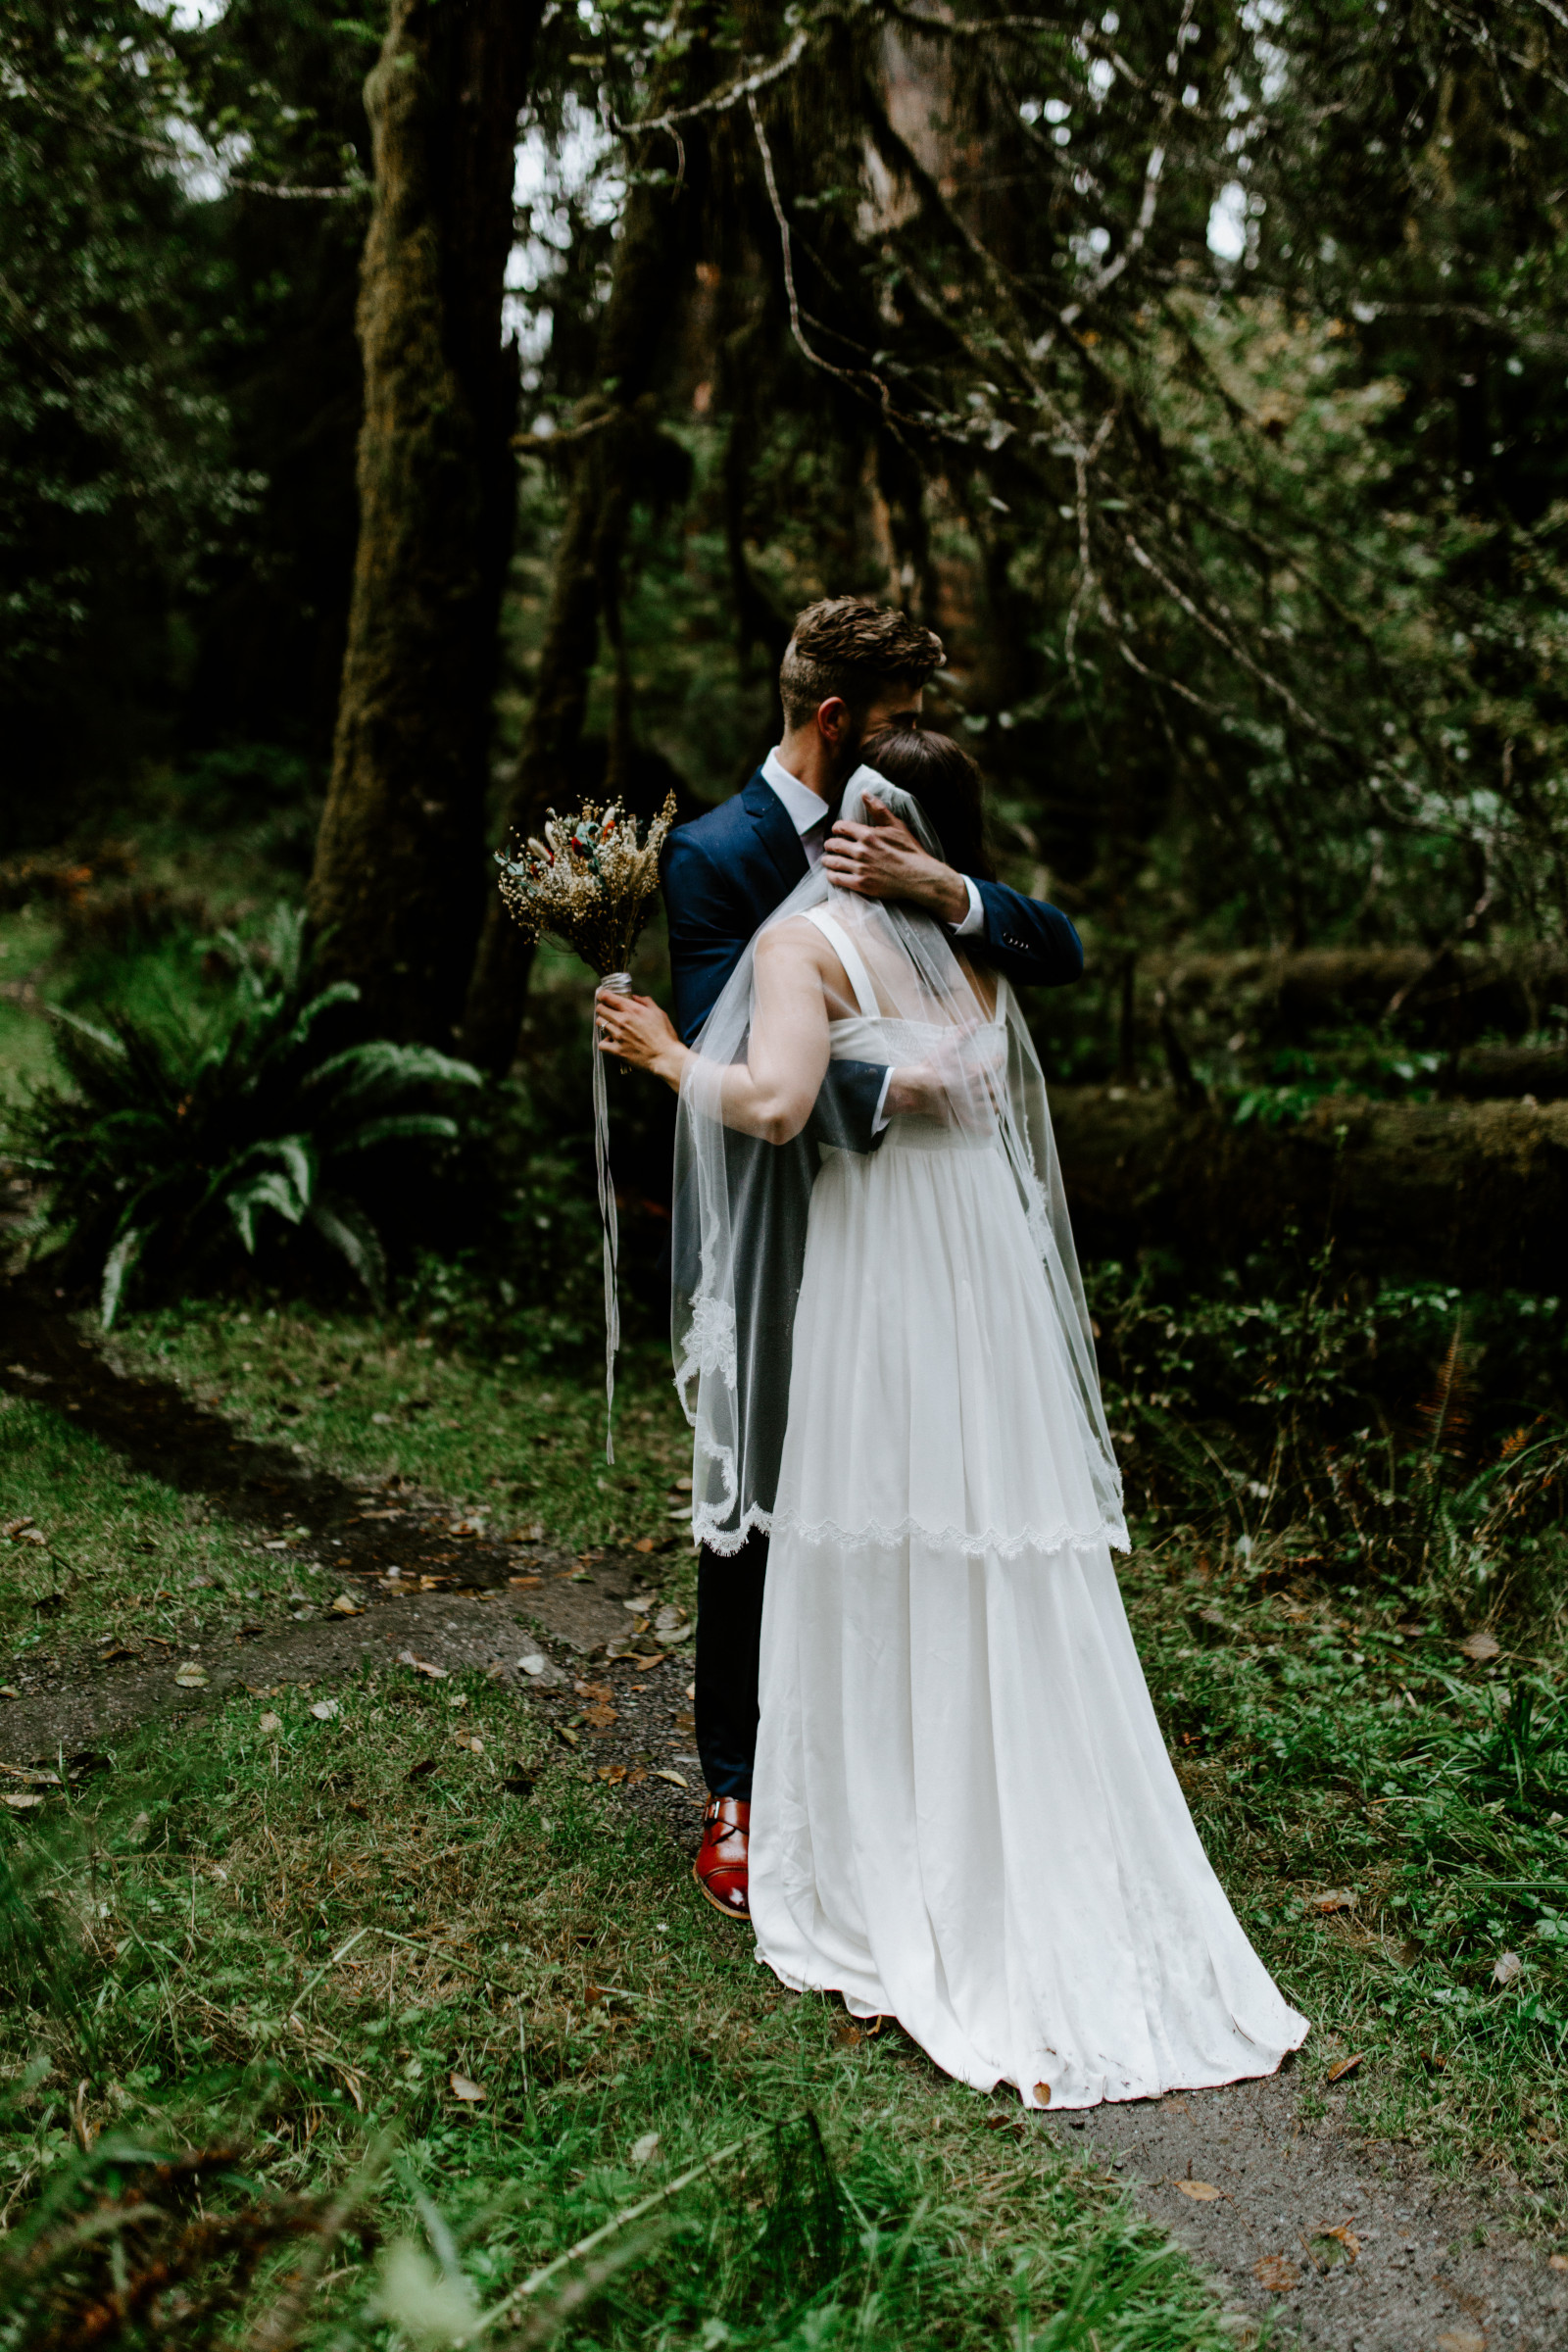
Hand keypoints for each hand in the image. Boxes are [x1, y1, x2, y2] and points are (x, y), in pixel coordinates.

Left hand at [594, 988, 688, 1090]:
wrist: (667, 1057)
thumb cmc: (665, 1035)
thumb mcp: (659, 1013)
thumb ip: (646, 1002)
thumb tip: (634, 997)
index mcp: (633, 1010)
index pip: (608, 997)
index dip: (603, 995)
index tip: (603, 996)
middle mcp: (623, 1021)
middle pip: (600, 1009)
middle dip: (603, 1009)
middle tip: (608, 1012)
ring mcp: (619, 1036)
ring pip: (600, 1024)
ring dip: (605, 1024)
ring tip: (612, 1027)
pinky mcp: (617, 1051)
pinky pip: (602, 1044)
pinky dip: (605, 1043)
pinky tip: (612, 1042)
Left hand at [822, 795, 968, 923]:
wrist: (918, 877)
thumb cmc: (910, 850)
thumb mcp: (896, 826)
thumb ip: (878, 809)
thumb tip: (864, 792)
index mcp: (868, 834)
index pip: (842, 827)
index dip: (837, 828)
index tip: (836, 831)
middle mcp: (861, 850)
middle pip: (835, 845)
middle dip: (829, 844)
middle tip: (829, 846)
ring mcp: (860, 868)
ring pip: (834, 862)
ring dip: (827, 860)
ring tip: (826, 860)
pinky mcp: (861, 884)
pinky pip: (838, 878)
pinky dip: (831, 875)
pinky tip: (830, 874)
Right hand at [884, 1026, 1005, 1125]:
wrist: (918, 1089)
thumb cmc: (933, 1067)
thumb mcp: (947, 1046)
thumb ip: (963, 1033)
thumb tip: (975, 1020)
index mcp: (975, 1073)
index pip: (994, 1065)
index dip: (998, 1060)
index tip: (999, 1059)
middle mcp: (977, 1090)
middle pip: (997, 1088)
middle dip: (999, 1085)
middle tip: (999, 1084)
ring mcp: (970, 1105)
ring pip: (991, 1106)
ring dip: (996, 1104)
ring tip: (996, 1103)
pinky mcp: (961, 1117)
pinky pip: (976, 1125)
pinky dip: (984, 1128)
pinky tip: (990, 1130)